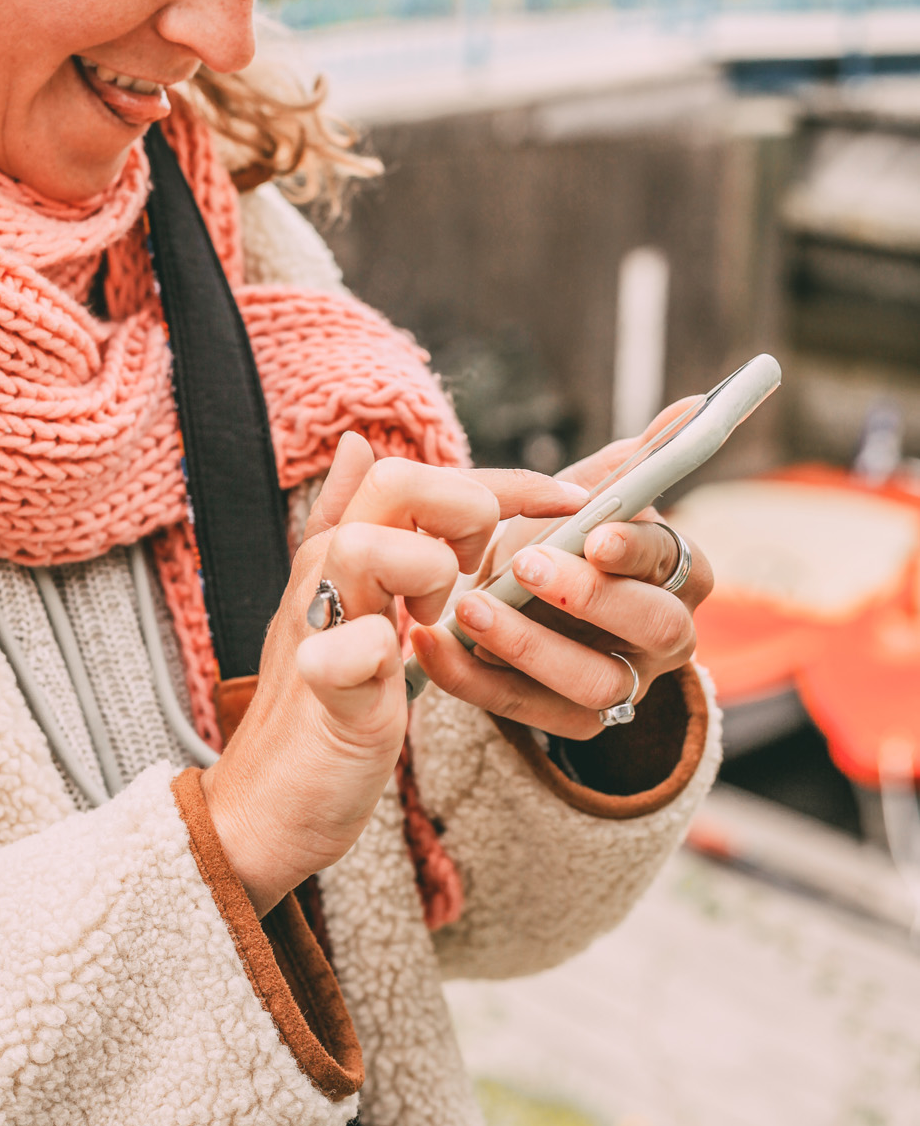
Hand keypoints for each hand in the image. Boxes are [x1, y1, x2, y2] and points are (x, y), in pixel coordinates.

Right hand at [201, 434, 589, 914]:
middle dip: (465, 513)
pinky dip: (374, 654)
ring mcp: (317, 624)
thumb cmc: (322, 703)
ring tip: (431, 620)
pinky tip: (394, 671)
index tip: (572, 505)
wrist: (266, 802)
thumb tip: (354, 443)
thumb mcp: (347, 603)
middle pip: (394, 481)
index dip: (507, 482)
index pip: (424, 476)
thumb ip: (355, 523)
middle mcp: (324, 570)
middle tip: (479, 574)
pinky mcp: (320, 690)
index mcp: (342, 546)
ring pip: (368, 545)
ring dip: (426, 572)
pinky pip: (346, 650)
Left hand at [409, 402, 714, 739]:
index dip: (637, 549)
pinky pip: (532, 713)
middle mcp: (666, 634)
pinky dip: (477, 681)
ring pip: (598, 684)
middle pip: (656, 628)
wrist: (515, 601)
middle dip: (591, 598)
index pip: (676, 559)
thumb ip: (635, 458)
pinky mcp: (574, 722)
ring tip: (469, 608)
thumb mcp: (591, 494)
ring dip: (530, 646)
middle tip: (525, 566)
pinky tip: (431, 644)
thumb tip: (693, 404)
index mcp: (676, 571)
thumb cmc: (561, 538)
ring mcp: (624, 685)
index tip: (593, 533)